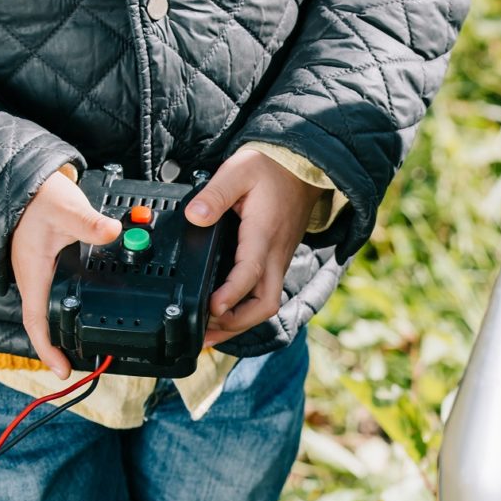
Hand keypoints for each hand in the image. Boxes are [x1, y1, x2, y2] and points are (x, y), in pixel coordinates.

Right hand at [12, 165, 121, 376]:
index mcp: (34, 273)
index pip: (36, 321)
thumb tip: (112, 231)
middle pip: (45, 322)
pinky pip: (57, 296)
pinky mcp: (48, 267)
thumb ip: (89, 222)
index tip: (61, 370)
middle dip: (61, 346)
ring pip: (50, 310)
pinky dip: (70, 309)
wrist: (27, 182)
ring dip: (66, 329)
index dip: (47, 348)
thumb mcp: (66, 208)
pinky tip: (90, 313)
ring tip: (90, 346)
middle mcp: (35, 279)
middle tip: (86, 364)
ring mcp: (40, 274)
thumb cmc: (40, 197)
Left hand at [185, 147, 319, 346]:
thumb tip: (195, 216)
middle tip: (205, 331)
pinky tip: (225, 314)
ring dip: (240, 322)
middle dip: (236, 323)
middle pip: (264, 304)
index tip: (211, 308)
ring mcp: (278, 260)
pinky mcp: (276, 261)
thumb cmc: (272, 168)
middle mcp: (275, 254)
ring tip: (210, 333)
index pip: (249, 274)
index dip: (231, 295)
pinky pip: (264, 294)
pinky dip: (245, 310)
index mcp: (263, 234)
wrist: (305, 167)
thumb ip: (215, 194)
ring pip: (266, 305)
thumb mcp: (239, 170)